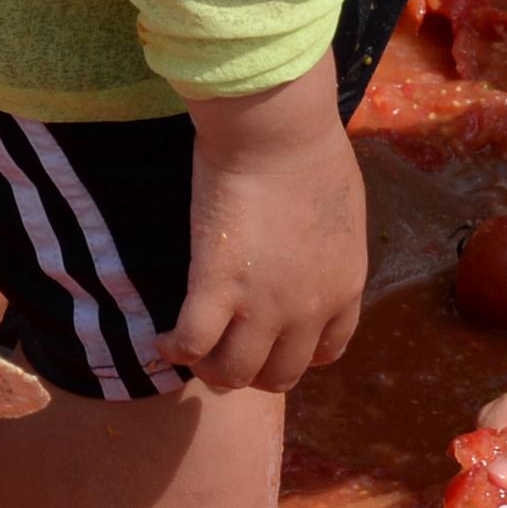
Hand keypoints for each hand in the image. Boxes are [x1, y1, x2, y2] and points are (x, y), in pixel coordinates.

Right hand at [166, 57, 364, 392]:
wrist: (279, 132)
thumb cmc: (312, 153)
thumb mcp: (342, 214)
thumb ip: (330, 247)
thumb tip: (312, 252)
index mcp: (344, 286)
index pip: (327, 351)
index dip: (297, 356)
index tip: (274, 344)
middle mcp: (309, 308)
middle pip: (280, 374)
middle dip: (252, 371)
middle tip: (225, 351)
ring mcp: (264, 304)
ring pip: (235, 374)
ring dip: (211, 371)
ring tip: (191, 352)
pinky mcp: (218, 287)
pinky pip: (192, 345)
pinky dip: (173, 350)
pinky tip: (162, 339)